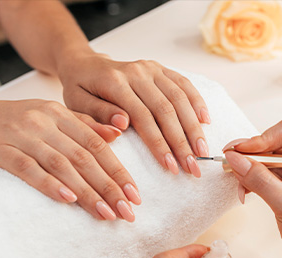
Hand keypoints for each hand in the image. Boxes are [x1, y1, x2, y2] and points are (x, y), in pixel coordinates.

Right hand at [0, 98, 139, 221]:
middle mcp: (44, 122)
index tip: (134, 195)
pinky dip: (49, 184)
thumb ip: (83, 124)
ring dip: (86, 191)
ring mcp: (21, 135)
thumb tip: (117, 134)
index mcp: (59, 114)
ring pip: (61, 165)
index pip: (96, 144)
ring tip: (106, 214)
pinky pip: (28, 168)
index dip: (118, 170)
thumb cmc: (14, 122)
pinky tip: (68, 200)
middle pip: (84, 157)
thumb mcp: (50, 116)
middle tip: (127, 211)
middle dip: (109, 186)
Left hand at [58, 53, 210, 176]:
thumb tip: (123, 125)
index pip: (143, 118)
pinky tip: (205, 121)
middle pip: (166, 109)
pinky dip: (196, 102)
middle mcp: (137, 72)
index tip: (172, 168)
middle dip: (182, 142)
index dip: (160, 144)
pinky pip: (183, 83)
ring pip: (179, 98)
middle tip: (194, 167)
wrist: (85, 64)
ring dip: (193, 127)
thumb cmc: (79, 89)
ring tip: (203, 152)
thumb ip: (98, 115)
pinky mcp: (159, 68)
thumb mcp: (77, 105)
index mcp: (115, 83)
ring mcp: (150, 68)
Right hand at [224, 120, 281, 235]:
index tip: (237, 149)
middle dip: (250, 156)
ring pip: (264, 160)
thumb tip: (236, 159)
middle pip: (272, 145)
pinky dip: (250, 180)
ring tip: (239, 184)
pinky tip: (245, 190)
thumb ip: (259, 179)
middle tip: (231, 163)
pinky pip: (263, 173)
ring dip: (247, 170)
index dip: (260, 139)